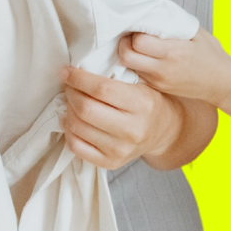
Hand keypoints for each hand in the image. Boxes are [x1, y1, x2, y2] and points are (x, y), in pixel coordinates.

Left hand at [59, 66, 186, 169]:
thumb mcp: (142, 82)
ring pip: (77, 127)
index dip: (78, 78)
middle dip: (70, 93)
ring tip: (70, 101)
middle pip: (86, 109)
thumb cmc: (149, 102)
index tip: (66, 71)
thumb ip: (116, 74)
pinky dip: (68, 130)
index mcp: (142, 104)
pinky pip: (76, 147)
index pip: (102, 89)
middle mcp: (132, 130)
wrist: (164, 132)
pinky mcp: (110, 163)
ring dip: (67, 110)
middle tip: (68, 85)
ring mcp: (120, 149)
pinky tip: (72, 119)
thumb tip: (80, 68)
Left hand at [116, 28, 230, 105]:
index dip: (135, 31)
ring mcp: (159, 81)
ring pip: (127, 67)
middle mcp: (163, 68)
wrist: (221, 83)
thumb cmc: (211, 55)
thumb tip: (152, 10)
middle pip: (126, 56)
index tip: (140, 25)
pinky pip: (136, 74)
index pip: (138, 41)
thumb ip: (173, 22)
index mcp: (174, 52)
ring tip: (137, 46)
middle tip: (132, 35)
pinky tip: (143, 57)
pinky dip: (135, 64)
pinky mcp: (158, 87)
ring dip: (128, 54)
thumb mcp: (196, 33)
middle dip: (124, 43)